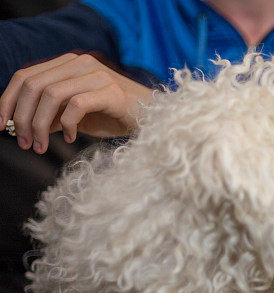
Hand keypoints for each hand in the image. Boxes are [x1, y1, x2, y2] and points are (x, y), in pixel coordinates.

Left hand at [0, 53, 154, 152]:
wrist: (155, 119)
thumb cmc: (115, 117)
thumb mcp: (77, 117)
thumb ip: (53, 115)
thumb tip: (22, 126)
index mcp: (68, 64)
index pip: (26, 76)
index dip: (9, 100)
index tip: (2, 125)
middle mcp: (80, 63)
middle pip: (34, 85)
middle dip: (23, 117)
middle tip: (24, 143)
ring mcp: (96, 75)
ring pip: (52, 95)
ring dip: (41, 124)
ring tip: (41, 146)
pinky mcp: (111, 91)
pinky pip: (76, 105)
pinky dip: (68, 124)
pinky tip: (73, 139)